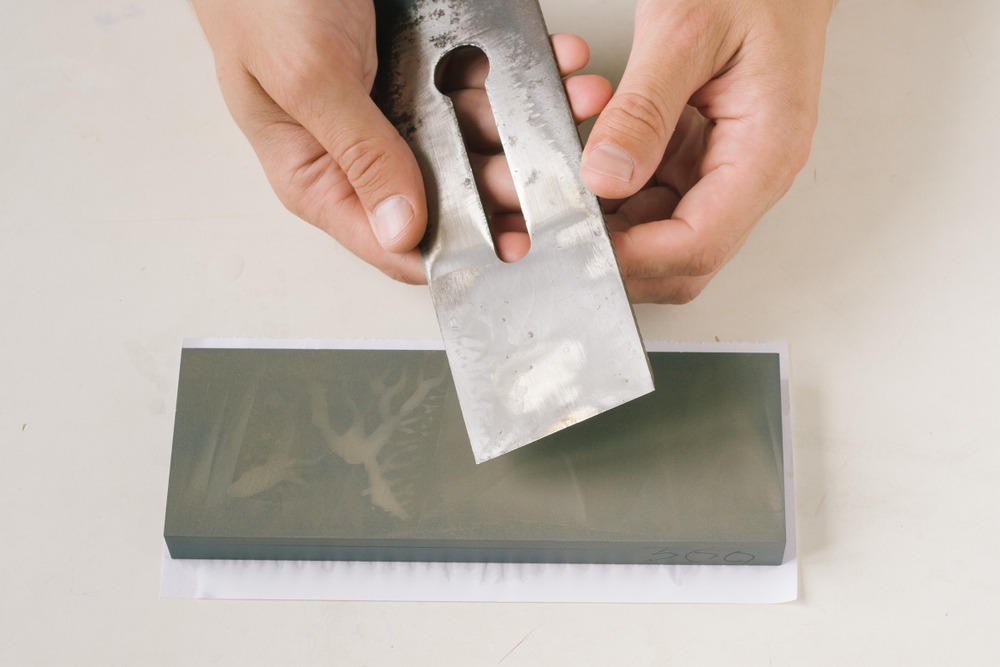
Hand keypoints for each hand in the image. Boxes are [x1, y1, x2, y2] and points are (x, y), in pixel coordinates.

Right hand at [191, 0, 608, 280]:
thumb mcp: (307, 77)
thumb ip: (359, 154)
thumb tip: (402, 231)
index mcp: (316, 172)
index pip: (389, 241)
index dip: (453, 250)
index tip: (512, 247)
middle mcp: (360, 147)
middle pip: (447, 193)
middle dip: (507, 182)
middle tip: (555, 173)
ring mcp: (394, 104)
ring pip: (474, 134)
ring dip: (528, 121)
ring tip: (575, 102)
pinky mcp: (419, 62)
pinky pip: (480, 77)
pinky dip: (519, 69)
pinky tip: (556, 62)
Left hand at [581, 0, 834, 302]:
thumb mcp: (686, 30)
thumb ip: (643, 109)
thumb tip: (606, 177)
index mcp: (765, 152)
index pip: (699, 244)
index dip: (635, 258)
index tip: (580, 242)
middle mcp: (750, 171)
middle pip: (681, 257)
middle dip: (620, 253)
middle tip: (562, 227)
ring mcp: (724, 165)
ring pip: (659, 231)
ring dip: (610, 219)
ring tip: (567, 185)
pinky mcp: (699, 153)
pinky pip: (651, 194)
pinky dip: (613, 187)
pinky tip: (586, 161)